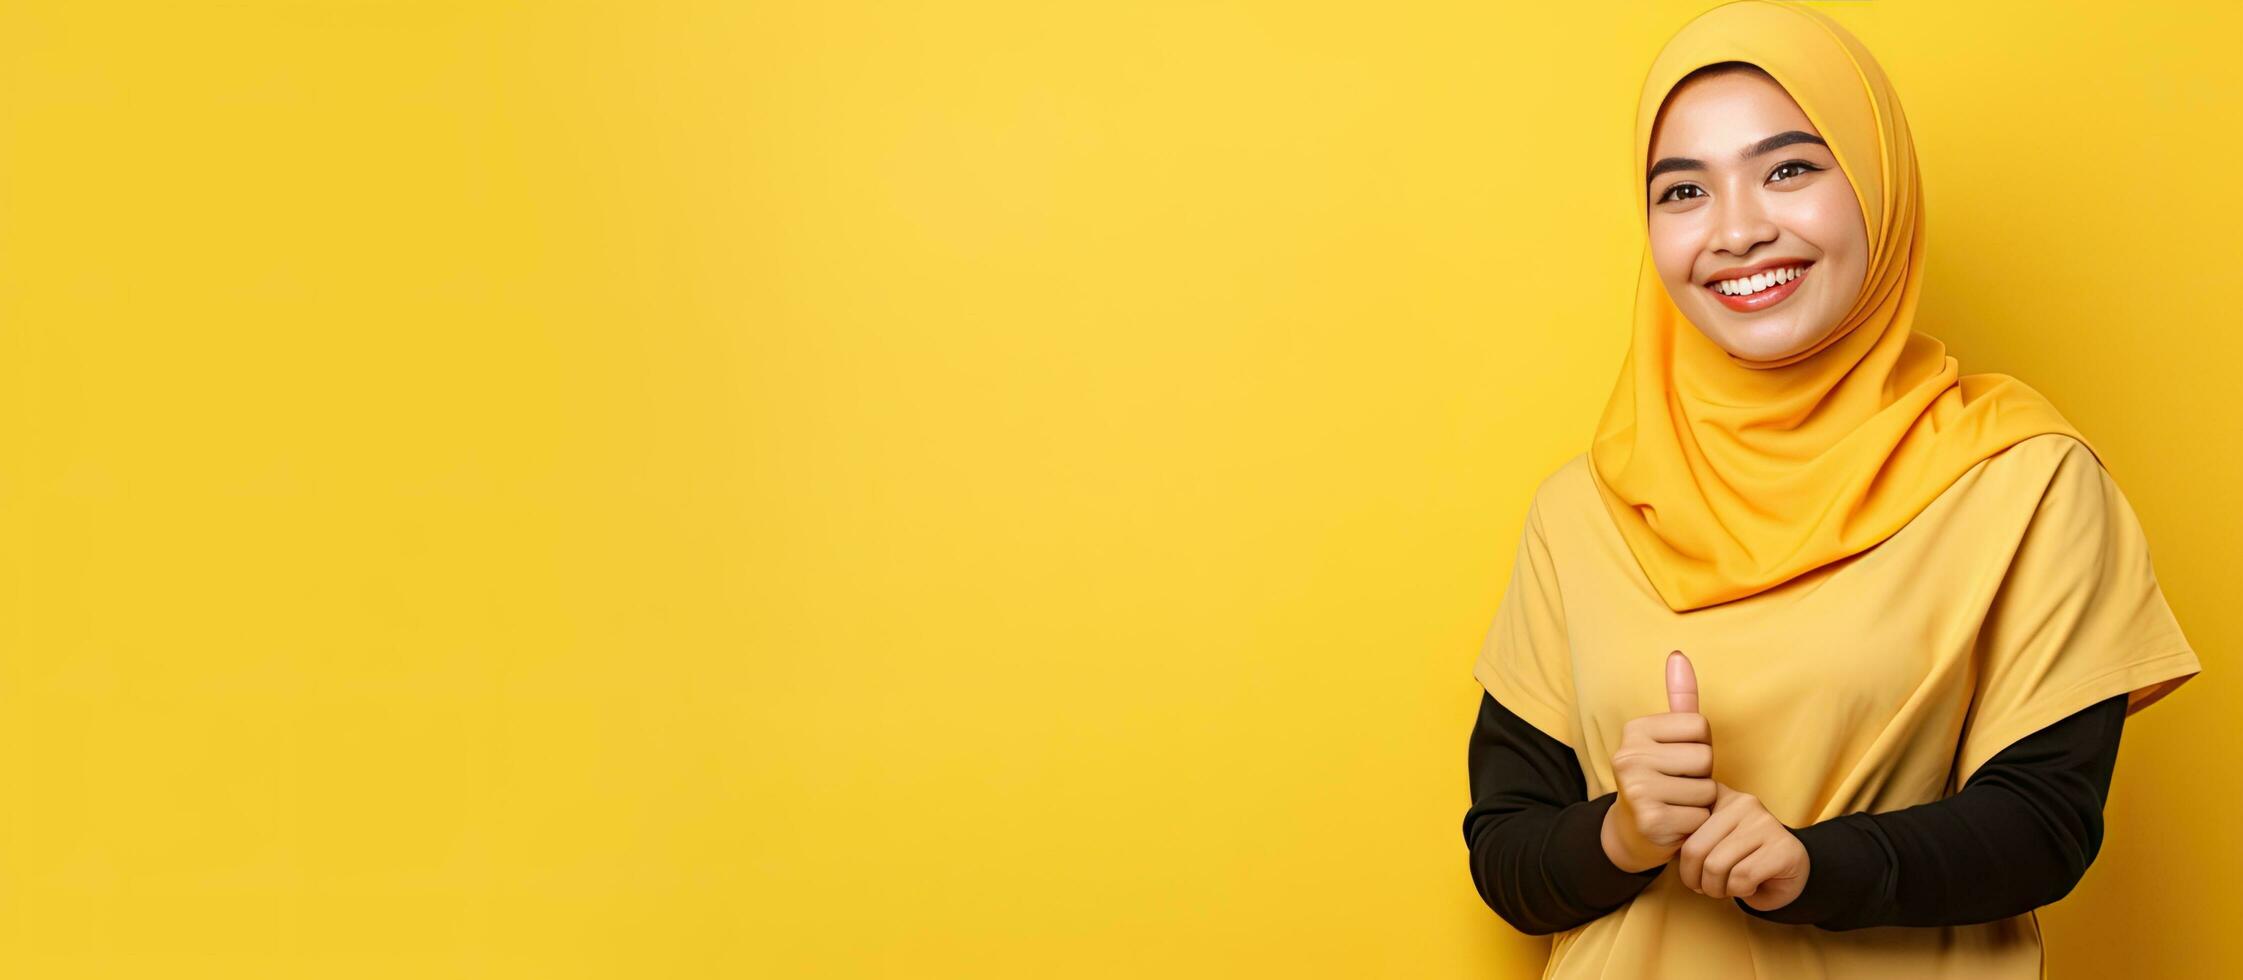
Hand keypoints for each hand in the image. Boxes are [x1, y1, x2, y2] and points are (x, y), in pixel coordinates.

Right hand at [1601, 651, 1717, 872]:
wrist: (1633, 830)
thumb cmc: (1661, 777)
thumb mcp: (1667, 737)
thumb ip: (1679, 698)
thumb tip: (1678, 655)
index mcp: (1634, 730)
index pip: (1700, 725)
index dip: (1700, 745)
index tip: (1679, 759)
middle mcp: (1628, 755)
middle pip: (1704, 757)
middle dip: (1701, 776)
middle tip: (1679, 785)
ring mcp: (1637, 789)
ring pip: (1705, 789)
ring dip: (1700, 802)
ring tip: (1678, 803)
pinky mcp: (1650, 820)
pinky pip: (1701, 816)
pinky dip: (1696, 824)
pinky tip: (1676, 822)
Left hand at [1675, 781, 1809, 909]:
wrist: (1792, 873)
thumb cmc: (1743, 859)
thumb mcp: (1712, 841)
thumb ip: (1691, 836)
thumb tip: (1668, 846)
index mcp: (1720, 796)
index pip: (1682, 824)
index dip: (1682, 858)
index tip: (1692, 871)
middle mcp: (1744, 803)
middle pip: (1695, 849)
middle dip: (1695, 879)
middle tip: (1706, 888)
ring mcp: (1765, 823)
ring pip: (1716, 865)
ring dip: (1717, 889)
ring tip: (1728, 888)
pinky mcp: (1783, 847)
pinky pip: (1741, 878)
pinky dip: (1739, 891)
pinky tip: (1749, 887)